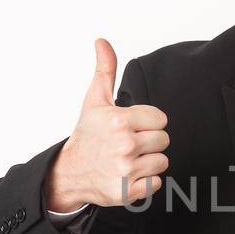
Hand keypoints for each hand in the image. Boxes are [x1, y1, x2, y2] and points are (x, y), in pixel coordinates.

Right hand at [44, 38, 169, 210]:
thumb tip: (102, 41)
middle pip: (164, 140)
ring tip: (128, 159)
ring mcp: (126, 170)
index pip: (161, 119)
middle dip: (149, 142)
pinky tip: (129, 175)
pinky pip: (157, 183)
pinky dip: (146, 182)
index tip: (131, 127)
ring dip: (148, 162)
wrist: (70, 172)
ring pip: (162, 161)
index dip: (148, 122)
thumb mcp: (95, 100)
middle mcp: (124, 144)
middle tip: (128, 144)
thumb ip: (105, 70)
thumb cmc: (87, 135)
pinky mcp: (128, 192)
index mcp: (119, 120)